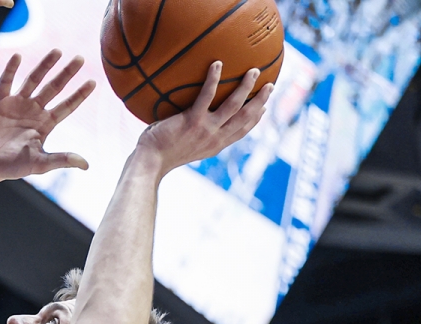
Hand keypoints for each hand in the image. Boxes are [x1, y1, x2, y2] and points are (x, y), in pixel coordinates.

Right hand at [0, 50, 95, 180]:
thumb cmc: (9, 167)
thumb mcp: (38, 164)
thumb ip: (61, 160)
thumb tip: (86, 165)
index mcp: (45, 124)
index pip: (66, 107)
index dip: (79, 95)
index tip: (93, 82)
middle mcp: (33, 111)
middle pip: (54, 88)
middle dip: (67, 74)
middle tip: (80, 59)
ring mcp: (16, 103)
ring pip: (34, 80)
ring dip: (45, 66)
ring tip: (58, 51)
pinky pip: (6, 81)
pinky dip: (11, 69)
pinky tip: (18, 57)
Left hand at [137, 63, 273, 174]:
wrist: (150, 162)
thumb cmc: (161, 153)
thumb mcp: (185, 146)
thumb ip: (194, 135)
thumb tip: (190, 120)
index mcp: (216, 145)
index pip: (242, 131)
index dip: (256, 119)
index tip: (264, 107)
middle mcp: (216, 138)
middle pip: (246, 117)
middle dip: (261, 100)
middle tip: (270, 84)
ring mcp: (206, 129)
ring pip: (234, 105)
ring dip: (246, 87)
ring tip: (254, 71)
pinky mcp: (192, 121)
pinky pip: (206, 95)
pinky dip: (213, 79)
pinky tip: (217, 64)